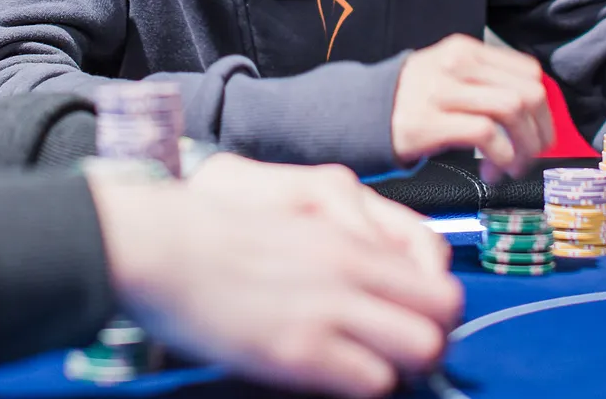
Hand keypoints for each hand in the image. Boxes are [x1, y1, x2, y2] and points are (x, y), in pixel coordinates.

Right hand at [88, 165, 461, 398]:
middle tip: (400, 351)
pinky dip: (365, 384)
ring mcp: (327, 309)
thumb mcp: (293, 222)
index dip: (433, 304)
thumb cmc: (215, 235)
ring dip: (403, 365)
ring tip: (370, 366)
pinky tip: (335, 376)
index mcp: (346, 236)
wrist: (161, 247)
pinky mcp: (299, 352)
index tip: (412, 318)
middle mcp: (349, 269)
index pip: (435, 272)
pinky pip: (373, 382)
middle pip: (444, 313)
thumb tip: (379, 280)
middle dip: (432, 337)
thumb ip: (342, 246)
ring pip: (422, 348)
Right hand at [391, 34, 555, 181]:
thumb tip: (535, 113)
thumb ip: (487, 82)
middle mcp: (455, 64)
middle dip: (539, 132)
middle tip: (530, 156)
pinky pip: (486, 134)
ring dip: (523, 147)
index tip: (537, 133)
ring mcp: (441, 91)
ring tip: (511, 166)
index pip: (528, 71)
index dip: (543, 108)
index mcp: (465, 50)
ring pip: (512, 110)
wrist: (360, 113)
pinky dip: (501, 158)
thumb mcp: (449, 75)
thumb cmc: (414, 101)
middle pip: (527, 92)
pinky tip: (492, 171)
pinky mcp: (430, 121)